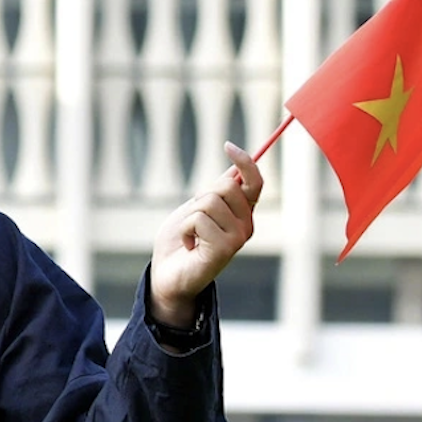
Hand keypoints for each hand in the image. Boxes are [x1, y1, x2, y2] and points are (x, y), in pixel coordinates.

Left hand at [149, 141, 262, 326]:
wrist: (167, 275)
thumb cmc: (180, 242)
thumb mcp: (197, 209)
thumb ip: (216, 191)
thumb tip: (237, 166)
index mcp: (242, 214)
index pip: (255, 182)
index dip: (246, 162)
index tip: (228, 145)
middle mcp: (246, 226)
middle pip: (227, 186)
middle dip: (201, 196)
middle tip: (194, 221)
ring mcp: (237, 238)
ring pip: (209, 201)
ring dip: (189, 216)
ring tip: (190, 236)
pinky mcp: (225, 249)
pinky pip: (198, 219)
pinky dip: (184, 230)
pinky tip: (188, 246)